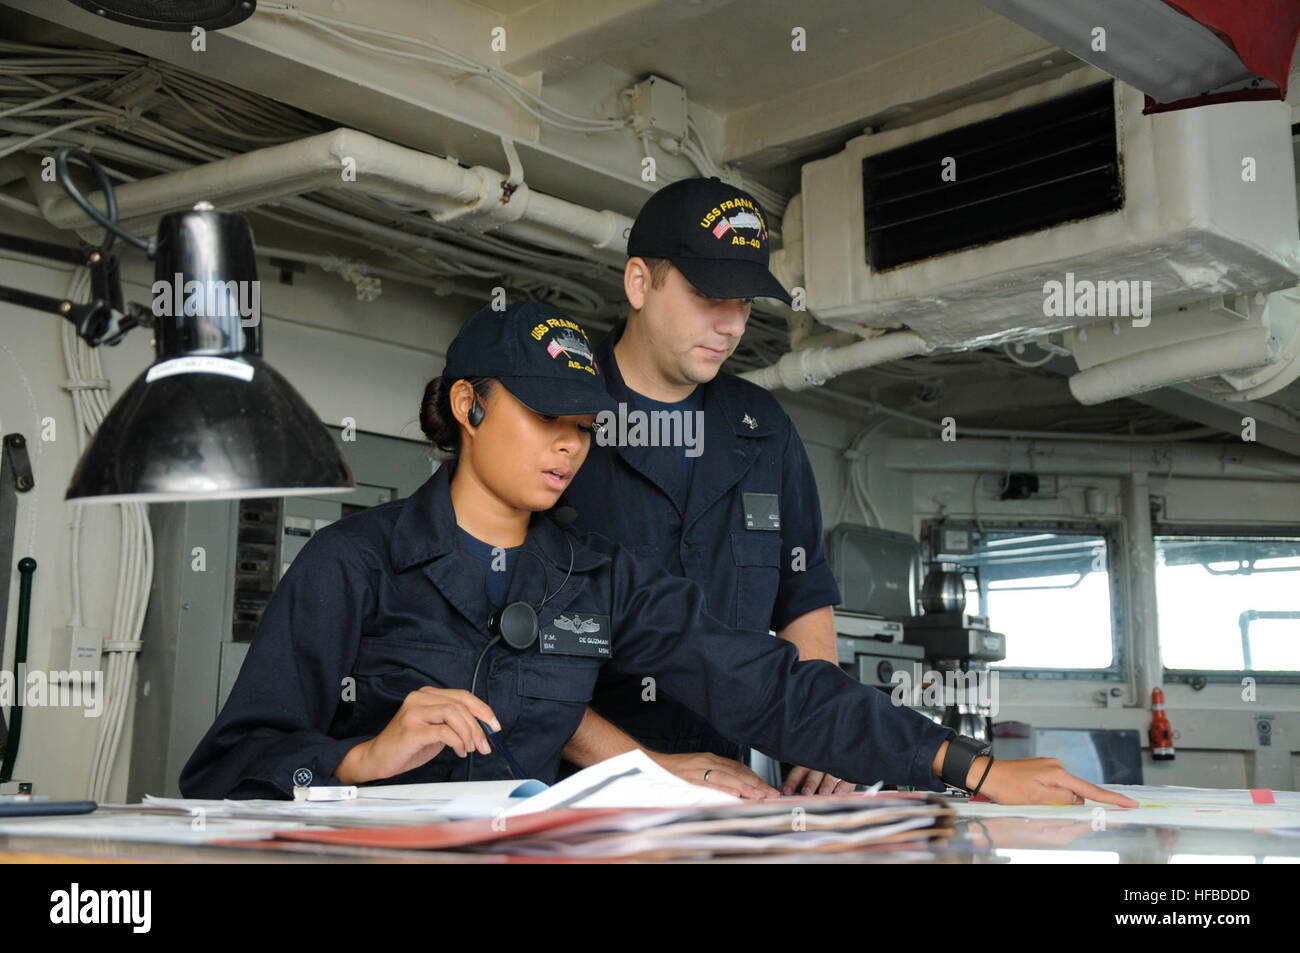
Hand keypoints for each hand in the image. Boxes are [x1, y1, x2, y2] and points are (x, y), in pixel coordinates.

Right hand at [335, 687, 499, 784]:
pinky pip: (444, 732)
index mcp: (426, 695)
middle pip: (460, 705)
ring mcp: (413, 712)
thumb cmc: (407, 745)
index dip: (482, 709)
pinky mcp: (411, 730)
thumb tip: (481, 727)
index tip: (494, 725)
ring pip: (453, 714)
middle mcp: (419, 699)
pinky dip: (458, 742)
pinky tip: (459, 751)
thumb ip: (453, 723)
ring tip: (471, 748)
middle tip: (485, 745)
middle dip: (478, 727)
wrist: (377, 758)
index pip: (462, 696)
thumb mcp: (435, 729)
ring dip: (469, 733)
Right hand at [650, 751, 779, 798]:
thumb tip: (734, 789)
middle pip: (737, 772)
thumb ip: (714, 776)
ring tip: (760, 796)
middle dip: (756, 784)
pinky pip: (710, 783)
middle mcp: (708, 761)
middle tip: (771, 794)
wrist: (650, 764)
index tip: (768, 788)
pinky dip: (724, 788)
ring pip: (728, 777)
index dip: (755, 778)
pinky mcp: (691, 776)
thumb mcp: (697, 770)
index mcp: (711, 758)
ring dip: (746, 788)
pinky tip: (736, 794)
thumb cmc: (673, 770)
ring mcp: (699, 768)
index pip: (739, 768)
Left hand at [782, 765, 854, 795]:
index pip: (798, 772)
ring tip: (824, 793)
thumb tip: (778, 791)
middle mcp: (821, 765)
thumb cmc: (820, 769)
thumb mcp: (807, 773)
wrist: (847, 754)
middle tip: (806, 793)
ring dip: (827, 784)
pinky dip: (844, 786)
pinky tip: (841, 793)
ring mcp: (835, 767)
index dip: (792, 782)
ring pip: (830, 775)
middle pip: (814, 774)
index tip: (786, 792)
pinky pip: (848, 779)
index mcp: (808, 764)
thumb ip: (795, 782)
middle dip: (810, 784)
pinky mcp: (850, 772)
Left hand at [974, 757, 1139, 807]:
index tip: (1130, 803)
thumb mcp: (1036, 799)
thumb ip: (1062, 799)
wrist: (987, 774)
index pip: (1091, 790)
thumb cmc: (1007, 787)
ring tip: (1033, 800)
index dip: (1112, 799)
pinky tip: (1036, 798)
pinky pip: (1055, 787)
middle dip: (1072, 805)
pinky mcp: (1042, 771)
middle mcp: (1057, 767)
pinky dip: (1052, 796)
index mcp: (1058, 774)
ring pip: (1065, 792)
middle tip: (1046, 807)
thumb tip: (1077, 799)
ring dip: (1058, 802)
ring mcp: (1049, 768)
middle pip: (1077, 792)